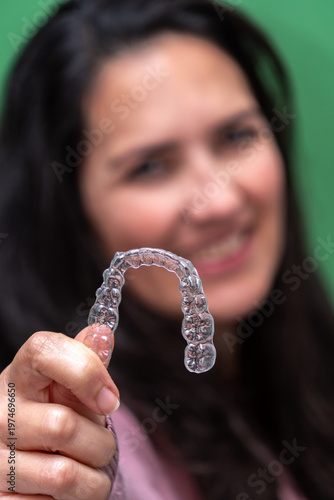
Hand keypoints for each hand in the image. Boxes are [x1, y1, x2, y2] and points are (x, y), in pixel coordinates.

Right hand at [0, 326, 118, 499]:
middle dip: (100, 442)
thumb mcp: (71, 388)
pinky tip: (64, 489)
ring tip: (86, 467)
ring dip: (93, 477)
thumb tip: (102, 334)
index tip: (111, 399)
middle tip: (99, 445)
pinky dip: (76, 499)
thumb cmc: (58, 415)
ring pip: (64, 474)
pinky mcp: (0, 498)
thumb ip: (86, 360)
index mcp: (20, 375)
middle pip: (62, 425)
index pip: (44, 350)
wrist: (33, 460)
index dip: (85, 371)